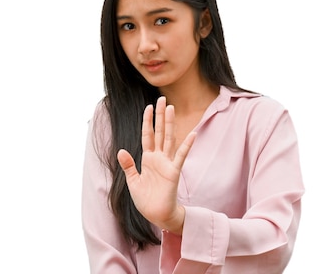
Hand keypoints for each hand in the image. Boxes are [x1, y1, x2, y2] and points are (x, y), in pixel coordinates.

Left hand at [117, 96, 195, 233]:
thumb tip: (121, 150)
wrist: (157, 214)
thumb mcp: (132, 181)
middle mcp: (158, 158)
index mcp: (148, 159)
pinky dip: (186, 145)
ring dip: (169, 123)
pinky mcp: (174, 172)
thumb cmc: (146, 199)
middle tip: (161, 98)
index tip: (148, 107)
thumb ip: (128, 165)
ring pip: (169, 138)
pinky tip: (191, 133)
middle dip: (159, 116)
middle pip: (160, 132)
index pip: (148, 135)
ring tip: (170, 108)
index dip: (147, 121)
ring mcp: (167, 163)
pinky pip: (181, 156)